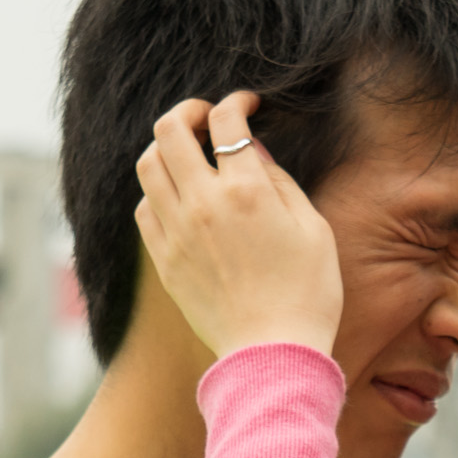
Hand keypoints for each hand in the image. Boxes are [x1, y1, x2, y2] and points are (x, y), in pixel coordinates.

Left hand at [134, 92, 342, 357]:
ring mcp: (176, 232)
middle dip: (188, 112)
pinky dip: (158, 192)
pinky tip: (180, 199)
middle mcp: (202, 204)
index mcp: (246, 192)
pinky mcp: (164, 260)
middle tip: (206, 119)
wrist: (273, 355)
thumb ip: (280, 182)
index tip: (246, 105)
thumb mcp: (313, 229)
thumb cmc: (308, 295)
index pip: (225, 121)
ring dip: (166, 149)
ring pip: (148, 165)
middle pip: (169, 130)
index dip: (236, 102)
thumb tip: (252, 152)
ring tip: (188, 156)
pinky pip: (144, 208)